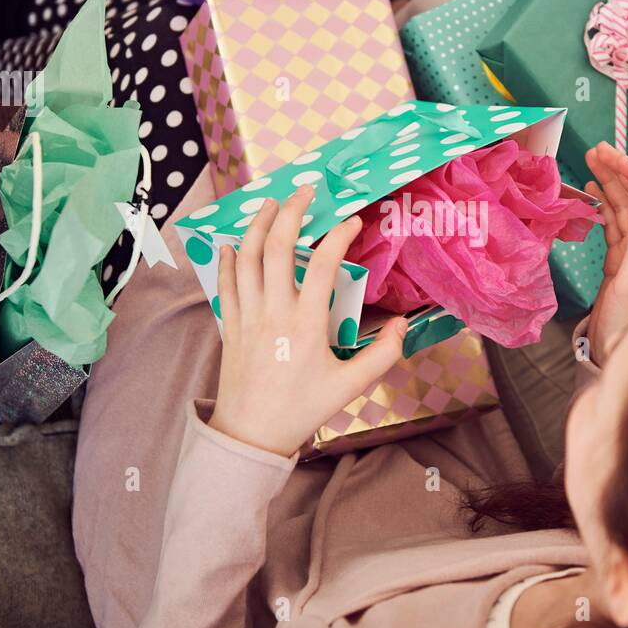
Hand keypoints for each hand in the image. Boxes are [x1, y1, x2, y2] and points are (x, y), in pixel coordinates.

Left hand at [210, 185, 407, 457]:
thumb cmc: (303, 410)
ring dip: (257, 225)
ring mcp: (247, 317)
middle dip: (291, 212)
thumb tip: (402, 323)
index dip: (339, 235)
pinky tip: (234, 242)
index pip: (324, 264)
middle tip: (305, 192)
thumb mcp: (351, 387)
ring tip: (270, 203)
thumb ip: (383, 354)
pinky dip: (229, 258)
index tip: (352, 221)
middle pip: (277, 248)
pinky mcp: (229, 326)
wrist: (252, 435)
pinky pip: (225, 283)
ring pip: (247, 258)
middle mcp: (274, 313)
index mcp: (307, 325)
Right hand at [585, 142, 627, 366]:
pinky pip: (613, 226)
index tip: (612, 157)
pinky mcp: (618, 264)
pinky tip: (595, 193)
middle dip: (620, 172)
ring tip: (592, 162)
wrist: (615, 355)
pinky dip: (604, 206)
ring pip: (623, 209)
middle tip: (596, 150)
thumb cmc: (626, 325)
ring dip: (611, 184)